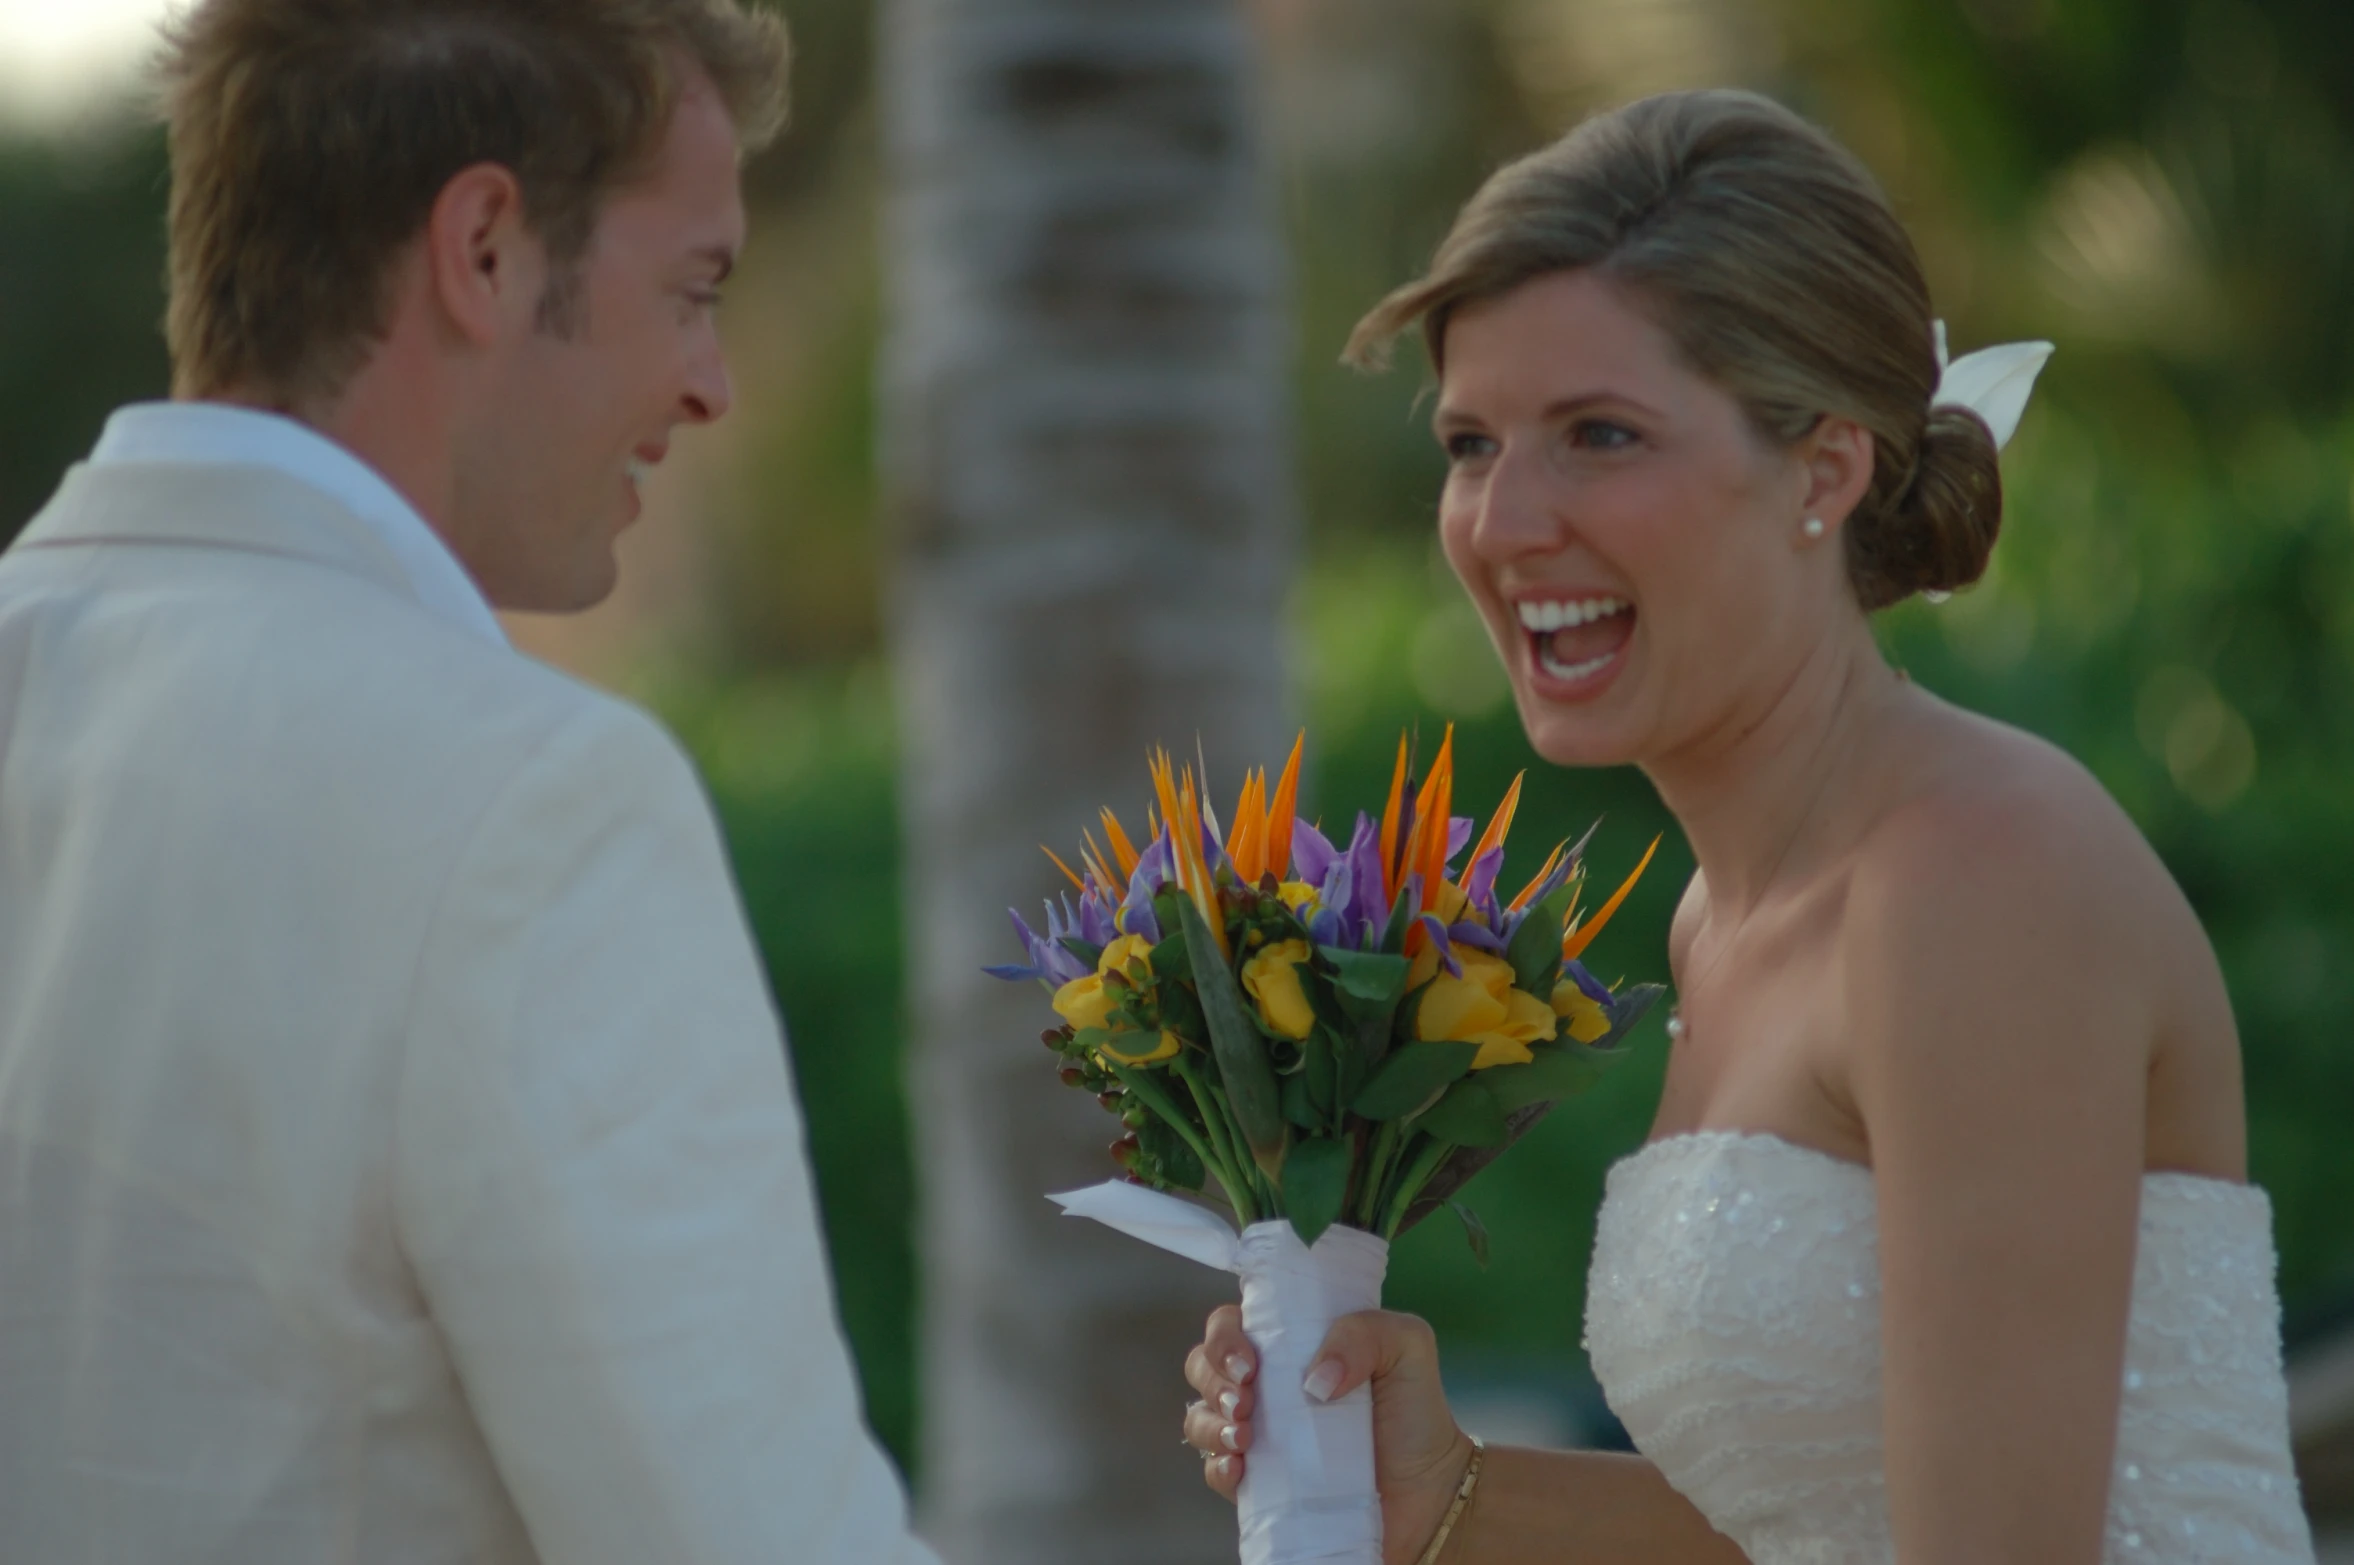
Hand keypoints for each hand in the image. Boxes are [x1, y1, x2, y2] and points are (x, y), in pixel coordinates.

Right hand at [1182, 1305, 1476, 1564]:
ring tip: (1245, 1437)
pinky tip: (1241, 1467)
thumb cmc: (1416, 1413)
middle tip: (1245, 1400)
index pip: (1235, 1322)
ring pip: (1200, 1416)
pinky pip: (1215, 1471)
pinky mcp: (1261, 1482)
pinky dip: (1218, 1467)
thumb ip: (1364, 1332)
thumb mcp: (1407, 1346)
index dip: (1226, 1336)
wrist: (1430, 1494)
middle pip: (1204, 1365)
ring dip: (1210, 1422)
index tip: (1250, 1361)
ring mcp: (1260, 1435)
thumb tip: (1313, 1378)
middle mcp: (1267, 1385)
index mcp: (1292, 1344)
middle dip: (1213, 1378)